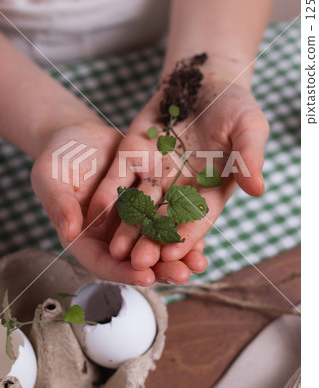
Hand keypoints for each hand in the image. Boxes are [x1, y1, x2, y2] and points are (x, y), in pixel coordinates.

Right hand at [31, 118, 206, 284]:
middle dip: (160, 269)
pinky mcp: (147, 199)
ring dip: (177, 253)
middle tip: (183, 275)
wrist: (79, 135)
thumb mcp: (50, 176)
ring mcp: (131, 218)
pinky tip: (202, 232)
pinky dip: (182, 225)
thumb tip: (68, 233)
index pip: (103, 262)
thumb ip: (58, 204)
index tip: (146, 277)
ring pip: (155, 241)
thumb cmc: (58, 155)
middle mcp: (110, 233)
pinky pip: (165, 216)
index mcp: (85, 236)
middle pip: (135, 259)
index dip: (123, 272)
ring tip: (201, 261)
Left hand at [88, 82, 268, 282]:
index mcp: (210, 188)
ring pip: (139, 204)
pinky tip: (97, 210)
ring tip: (115, 249)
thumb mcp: (249, 127)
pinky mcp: (133, 153)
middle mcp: (180, 186)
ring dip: (128, 226)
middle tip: (140, 263)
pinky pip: (119, 176)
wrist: (203, 79)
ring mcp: (154, 171)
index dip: (187, 236)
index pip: (198, 217)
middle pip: (165, 218)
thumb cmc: (233, 105)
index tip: (174, 255)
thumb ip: (250, 157)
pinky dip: (109, 192)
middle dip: (153, 240)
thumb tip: (258, 189)